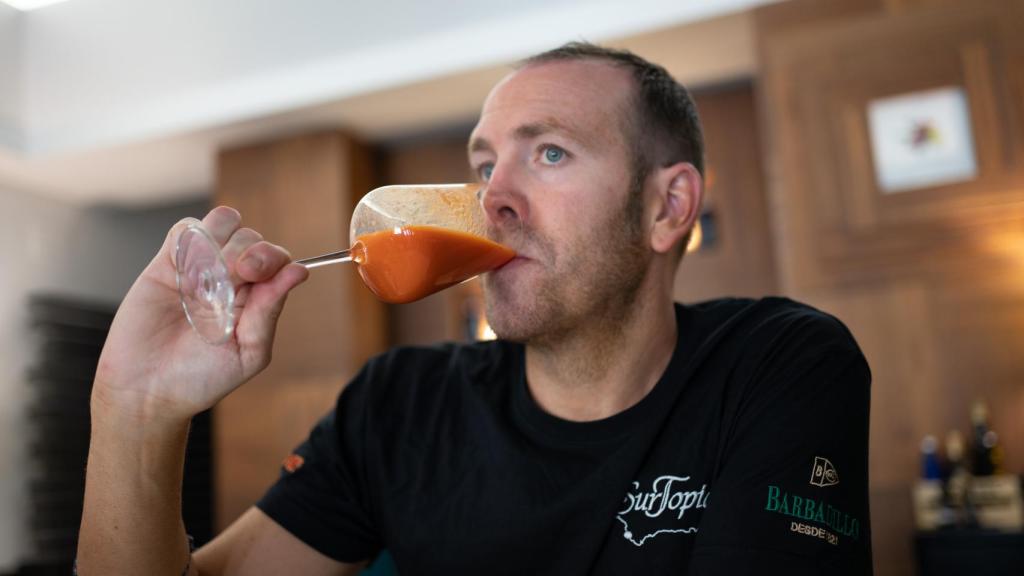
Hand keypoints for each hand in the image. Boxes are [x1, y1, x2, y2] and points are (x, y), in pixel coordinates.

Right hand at [93, 206, 308, 423]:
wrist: (146, 389)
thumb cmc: (199, 379)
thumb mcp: (247, 353)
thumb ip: (269, 311)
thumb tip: (297, 272)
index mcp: (255, 299)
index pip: (276, 258)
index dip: (271, 258)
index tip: (254, 275)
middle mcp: (231, 280)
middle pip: (251, 237)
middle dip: (245, 253)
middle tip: (226, 284)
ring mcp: (200, 268)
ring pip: (223, 224)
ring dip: (218, 242)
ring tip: (202, 278)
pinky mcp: (166, 262)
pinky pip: (185, 229)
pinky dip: (189, 238)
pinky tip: (183, 268)